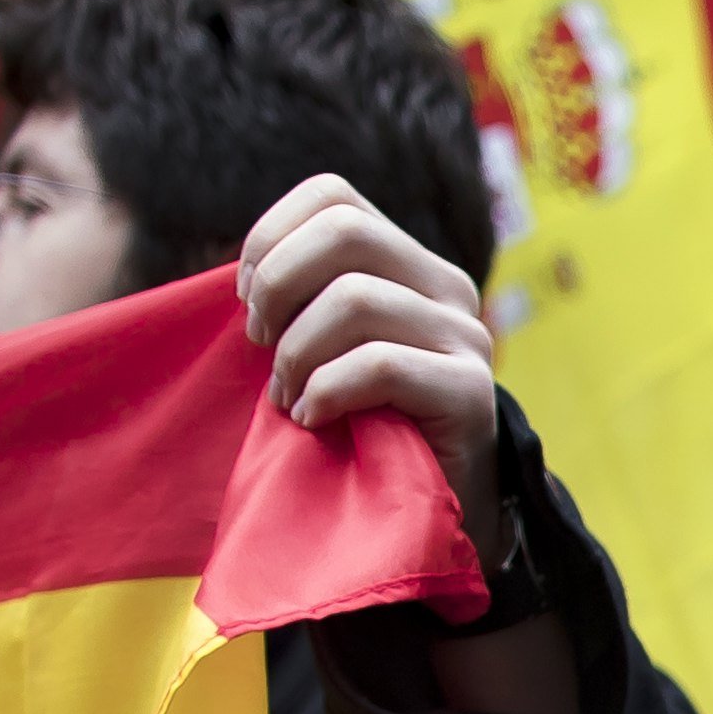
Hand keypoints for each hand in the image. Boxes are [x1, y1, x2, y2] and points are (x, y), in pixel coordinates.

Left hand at [239, 175, 506, 550]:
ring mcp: (465, 337)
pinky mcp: (470, 392)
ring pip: (356, 299)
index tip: (247, 299)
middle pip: (344, 232)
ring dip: (299, 353)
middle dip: (278, 285)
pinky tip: (314, 420)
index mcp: (408, 264)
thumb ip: (303, 302)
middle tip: (260, 345)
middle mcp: (447, 287)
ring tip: (289, 397)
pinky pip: (380, 364)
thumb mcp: (328, 349)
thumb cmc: (363, 430)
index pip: (332, 196)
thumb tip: (243, 276)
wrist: (434, 517)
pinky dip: (328, 391)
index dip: (271, 236)